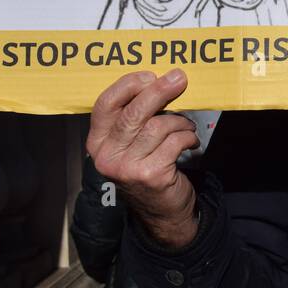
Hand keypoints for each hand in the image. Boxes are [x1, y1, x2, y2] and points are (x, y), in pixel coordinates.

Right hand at [86, 70, 200, 249]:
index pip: (105, 104)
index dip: (128, 86)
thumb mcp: (132, 142)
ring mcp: (127, 167)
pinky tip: (190, 142)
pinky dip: (187, 137)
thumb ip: (136, 116)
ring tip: (187, 126)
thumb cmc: (148, 166)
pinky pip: (174, 142)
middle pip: (133, 113)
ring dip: (180, 121)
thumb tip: (162, 80)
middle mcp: (107, 155)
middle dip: (159, 91)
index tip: (150, 76)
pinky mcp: (150, 175)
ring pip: (158, 126)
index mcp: (98, 142)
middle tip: (179, 78)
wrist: (162, 211)